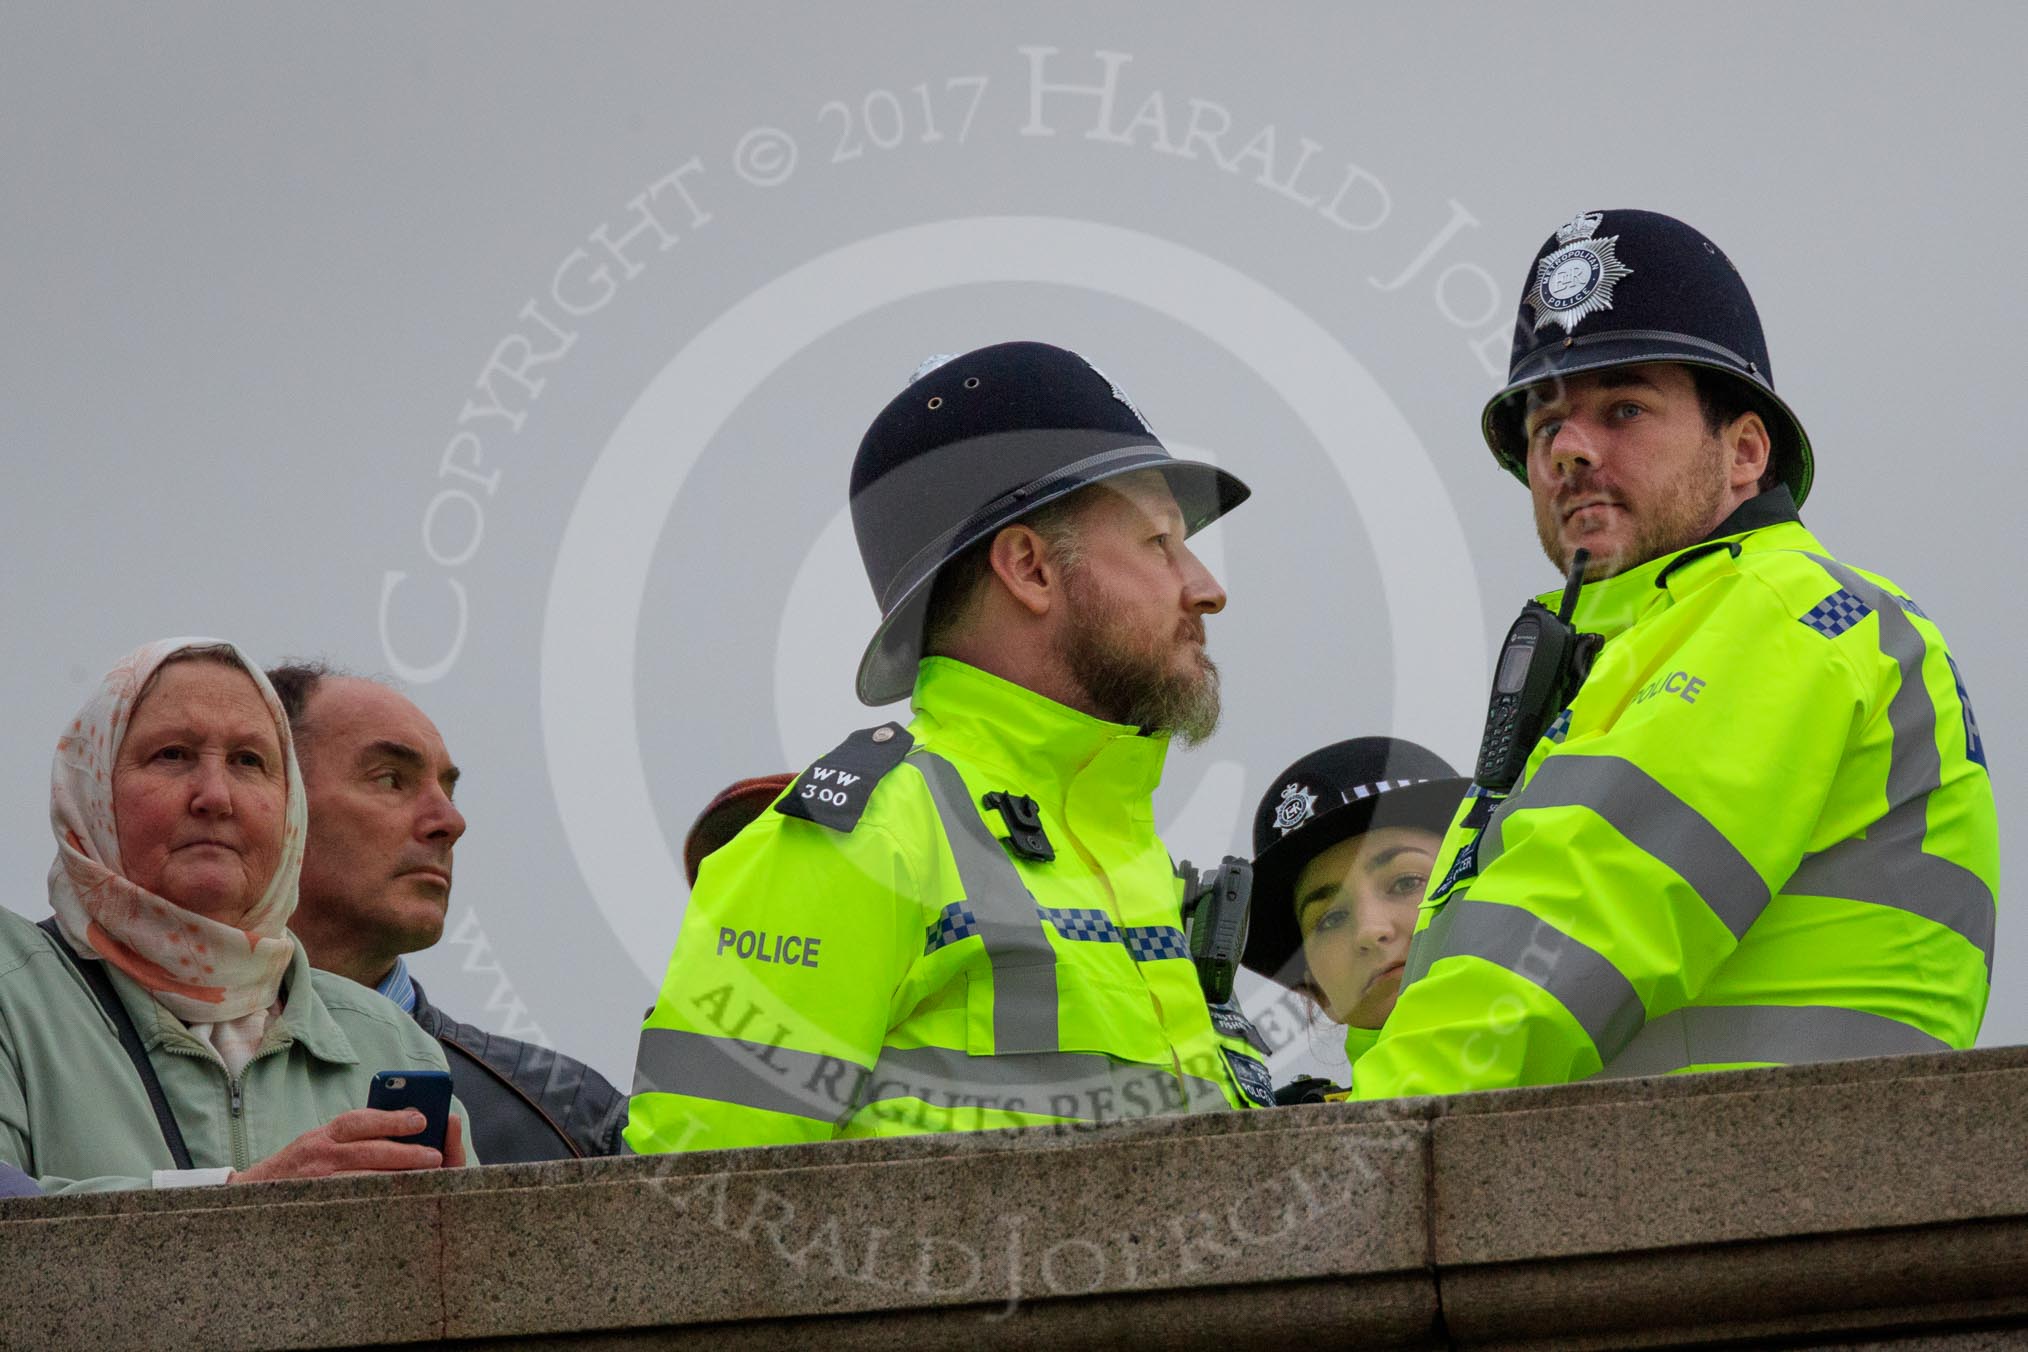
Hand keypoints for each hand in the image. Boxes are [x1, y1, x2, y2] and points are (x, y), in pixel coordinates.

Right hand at [232, 1108, 462, 1182]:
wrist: (245, 1201)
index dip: (392, 1119)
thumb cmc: (294, 1169)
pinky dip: (378, 1202)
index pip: (360, 1121)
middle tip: (435, 1155)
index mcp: (322, 1136)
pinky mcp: (316, 1209)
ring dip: (398, 1179)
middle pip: (369, 1151)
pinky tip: (400, 1203)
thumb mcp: (317, 1143)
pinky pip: (353, 1205)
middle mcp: (318, 1157)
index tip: (421, 1119)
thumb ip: (350, 1137)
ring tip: (427, 1178)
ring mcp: (316, 1185)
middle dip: (406, 1153)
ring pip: (365, 1180)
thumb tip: (399, 1127)